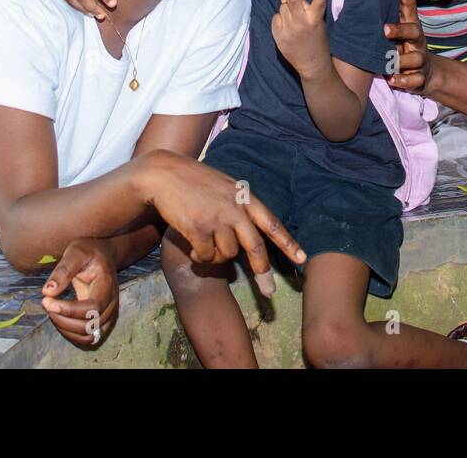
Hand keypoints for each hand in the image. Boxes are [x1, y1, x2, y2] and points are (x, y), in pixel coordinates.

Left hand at [41, 237, 118, 348]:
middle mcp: (112, 304)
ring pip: (88, 336)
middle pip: (89, 326)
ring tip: (52, 310)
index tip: (47, 301)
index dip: (69, 310)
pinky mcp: (103, 322)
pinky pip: (89, 338)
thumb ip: (63, 270)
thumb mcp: (75, 252)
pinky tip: (60, 317)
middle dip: (62, 319)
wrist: (104, 256)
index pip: (92, 308)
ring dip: (65, 328)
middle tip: (46, 303)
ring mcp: (109, 315)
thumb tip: (47, 291)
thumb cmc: (89, 252)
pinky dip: (71, 333)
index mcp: (107, 285)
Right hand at [134, 149, 305, 296]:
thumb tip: (254, 228)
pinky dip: (200, 257)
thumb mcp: (225, 186)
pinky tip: (192, 246)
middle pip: (256, 247)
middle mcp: (234, 209)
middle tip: (269, 291)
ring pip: (227, 255)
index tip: (301, 259)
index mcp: (244, 197)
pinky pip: (205, 256)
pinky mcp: (197, 229)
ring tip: (205, 244)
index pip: (272, 223)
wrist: (165, 174)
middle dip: (262, 272)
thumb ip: (240, 205)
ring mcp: (216, 219)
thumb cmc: (195, 180)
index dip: (288, 243)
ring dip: (217, 257)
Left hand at [270, 0, 329, 78]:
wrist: (312, 65)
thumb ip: (303, 9)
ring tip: (295, 23)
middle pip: (293, 0)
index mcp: (315, 20)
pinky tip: (288, 30)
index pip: (319, 1)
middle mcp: (302, 24)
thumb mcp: (316, 23)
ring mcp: (289, 31)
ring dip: (287, 10)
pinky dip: (280, 20)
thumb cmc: (316, 39)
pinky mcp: (278, 37)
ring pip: (282, 7)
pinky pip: (276, 18)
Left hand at [385, 0, 435, 94]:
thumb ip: (385, 17)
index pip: (409, 6)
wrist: (426, 75)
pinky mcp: (421, 77)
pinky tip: (393, 80)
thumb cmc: (403, 48)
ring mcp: (420, 59)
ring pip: (415, 58)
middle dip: (400, 30)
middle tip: (384, 29)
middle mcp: (417, 40)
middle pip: (413, 31)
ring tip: (388, 65)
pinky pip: (415, 79)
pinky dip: (404, 80)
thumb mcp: (397, 32)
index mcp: (410, 26)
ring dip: (401, 61)